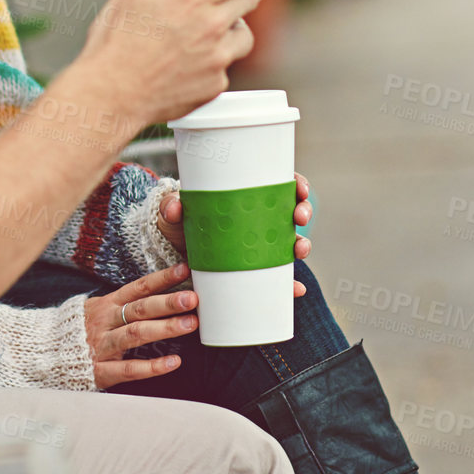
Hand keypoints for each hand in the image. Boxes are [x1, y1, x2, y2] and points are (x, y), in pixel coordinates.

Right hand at [71, 0, 268, 129]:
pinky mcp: (215, 85)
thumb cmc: (115, 43)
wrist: (112, 93)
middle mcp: (211, 26)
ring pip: (243, 36)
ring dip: (233, 28)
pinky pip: (222, 67)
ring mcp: (217, 58)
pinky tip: (187, 64)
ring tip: (210, 31)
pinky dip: (211, 63)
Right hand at [84, 263, 197, 389]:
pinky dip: (152, 367)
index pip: (138, 287)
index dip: (161, 279)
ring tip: (190, 324)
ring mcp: (102, 346)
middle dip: (167, 303)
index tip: (184, 271)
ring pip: (135, 334)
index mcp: (107, 304)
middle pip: (140, 309)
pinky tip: (174, 362)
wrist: (46, 354)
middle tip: (192, 299)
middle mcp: (106, 322)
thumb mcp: (100, 310)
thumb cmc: (82, 330)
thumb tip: (164, 292)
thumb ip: (126, 304)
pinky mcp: (100, 370)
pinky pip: (128, 369)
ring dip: (164, 328)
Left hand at [157, 173, 312, 295]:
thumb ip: (171, 206)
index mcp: (246, 195)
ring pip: (291, 241)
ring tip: (300, 250)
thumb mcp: (172, 210)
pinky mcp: (253, 267)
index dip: (297, 185)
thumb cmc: (178, 221)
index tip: (300, 189)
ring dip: (302, 245)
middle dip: (303, 211)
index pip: (280, 184)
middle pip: (292, 210)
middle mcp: (258, 217)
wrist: (170, 251)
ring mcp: (259, 243)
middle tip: (299, 218)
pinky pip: (277, 275)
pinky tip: (296, 289)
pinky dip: (289, 283)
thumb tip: (174, 209)